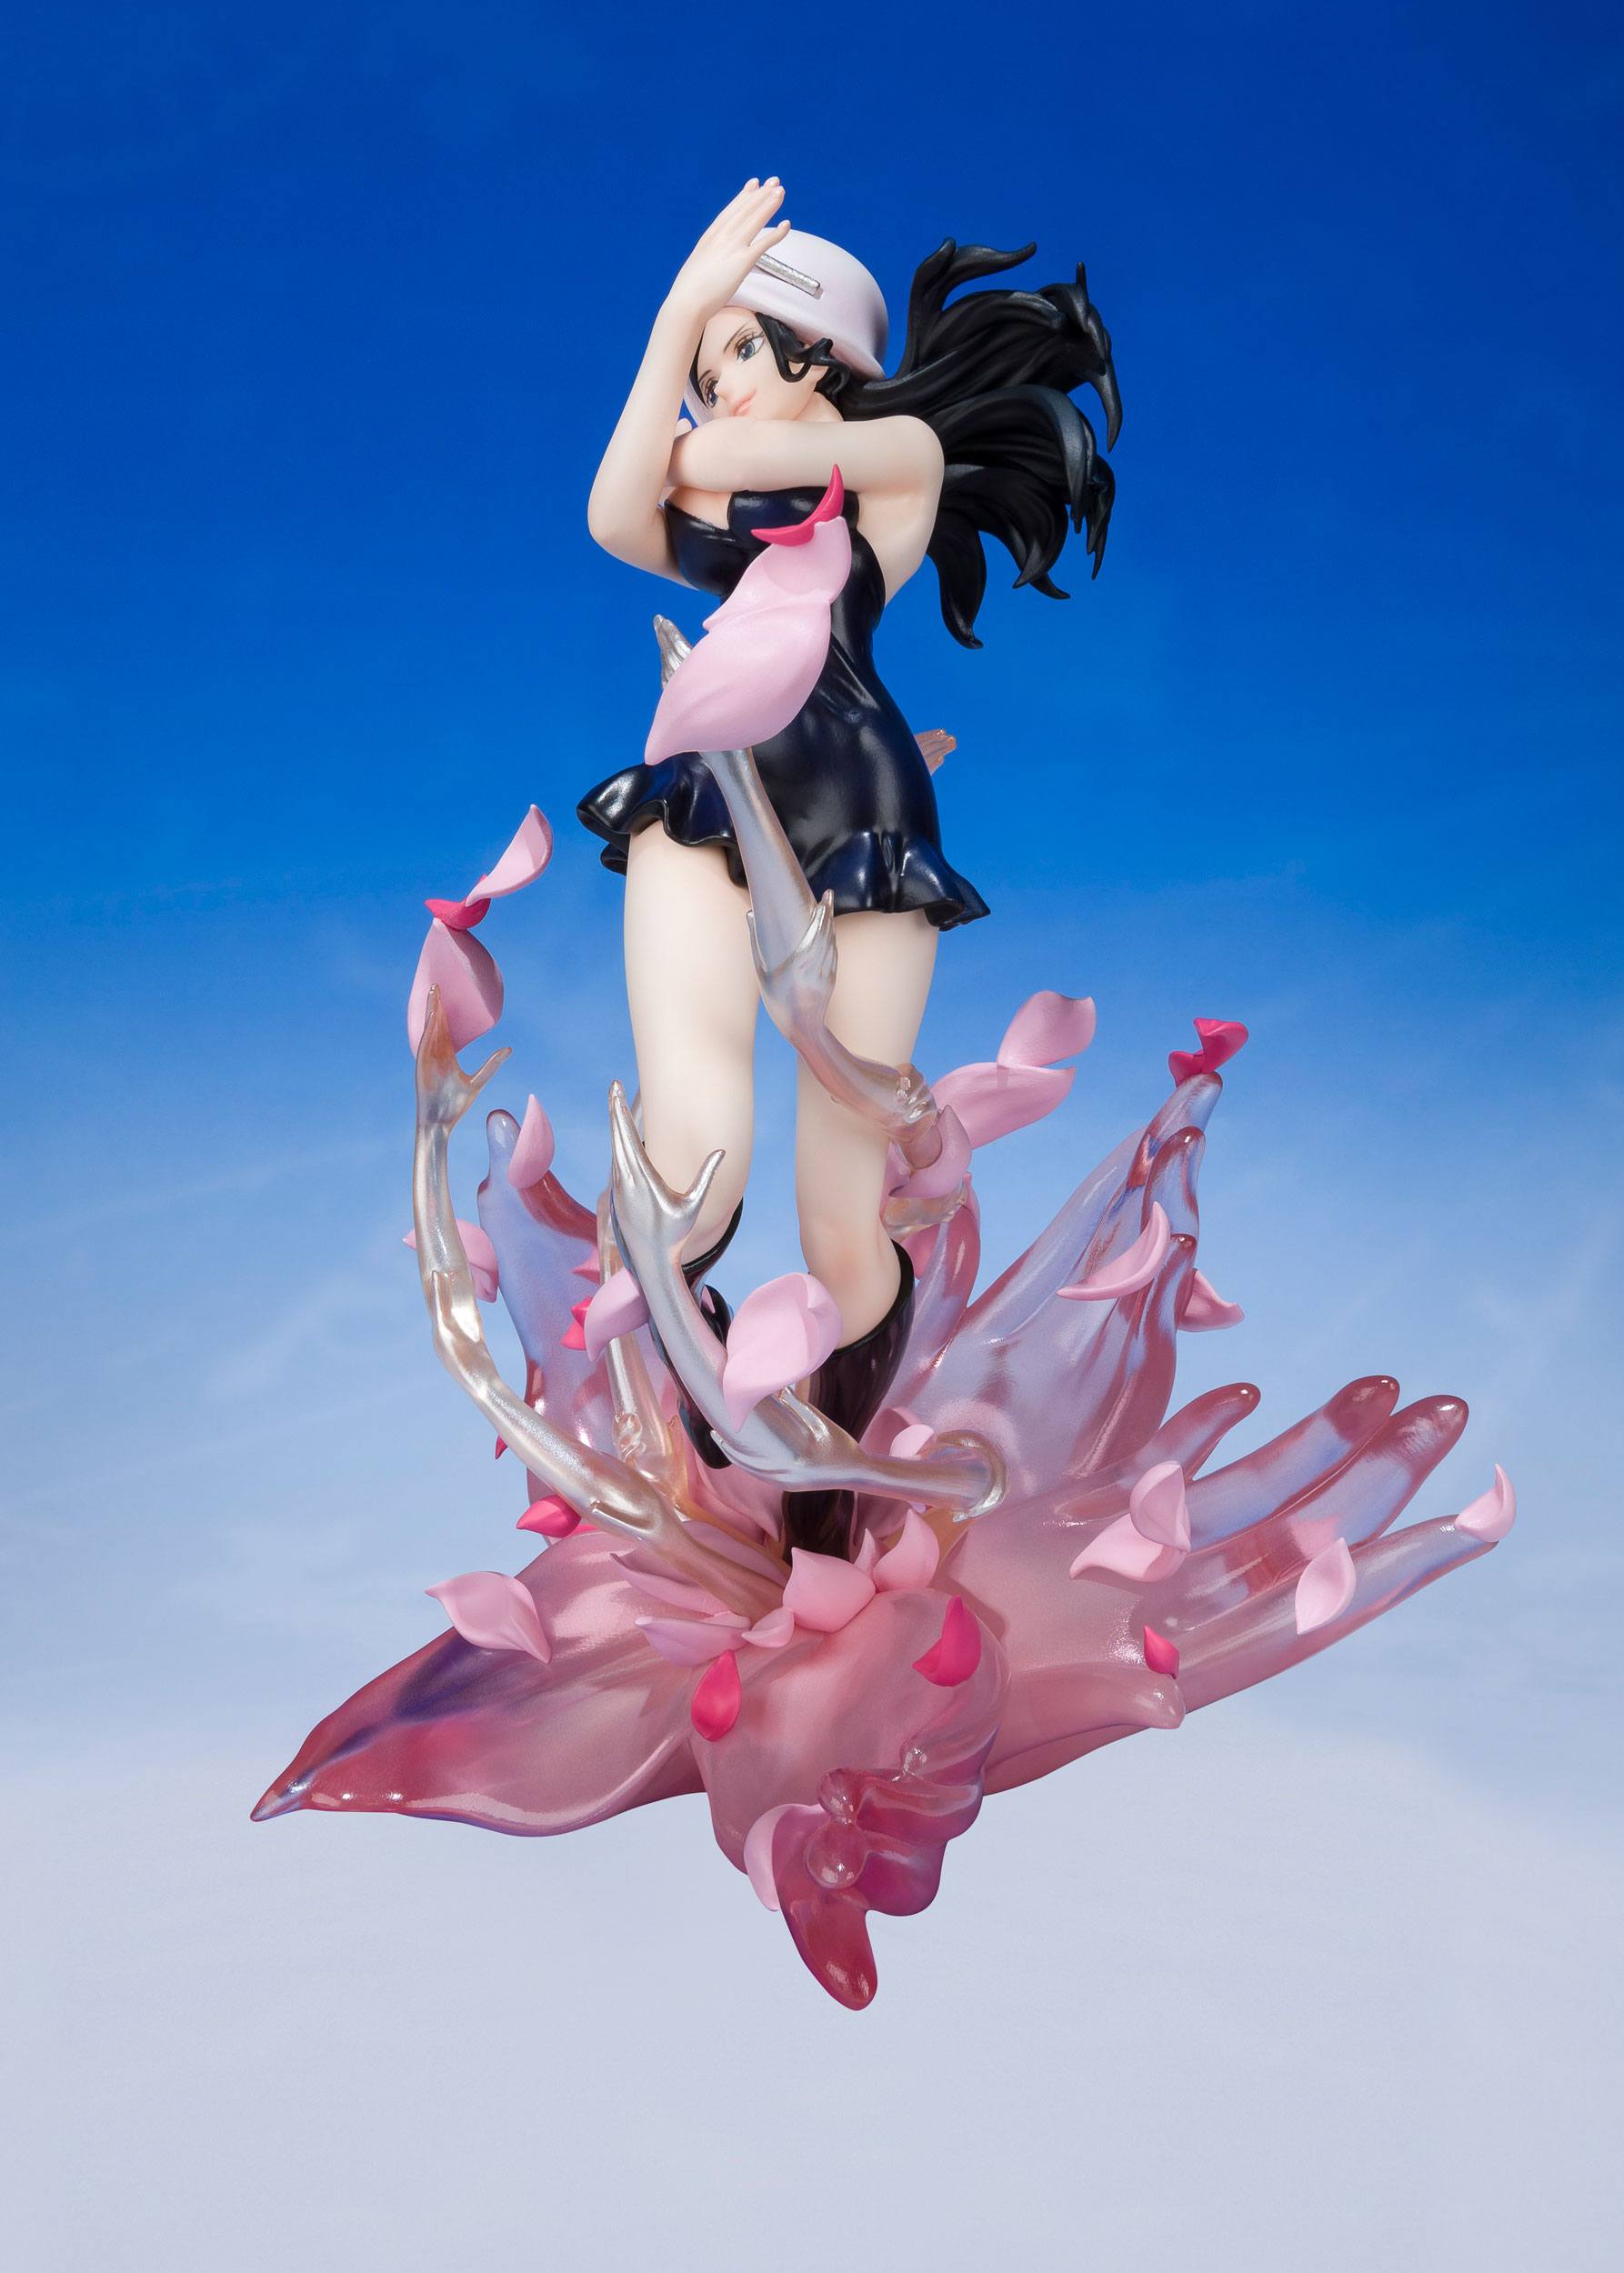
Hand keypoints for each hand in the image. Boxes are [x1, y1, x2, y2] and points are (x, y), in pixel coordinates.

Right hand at [668, 179, 790, 327]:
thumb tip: (712, 263)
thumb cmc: (689, 291)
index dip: (744, 196)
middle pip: (745, 211)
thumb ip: (708, 258)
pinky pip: (763, 244)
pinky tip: (787, 225)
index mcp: (710, 237)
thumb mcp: (698, 265)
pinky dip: (776, 234)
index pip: (730, 211)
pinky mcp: (742, 262)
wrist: (686, 302)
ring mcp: (732, 248)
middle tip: (774, 182)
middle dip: (761, 194)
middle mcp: (721, 237)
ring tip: (781, 191)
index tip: (754, 183)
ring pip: (755, 221)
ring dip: (769, 204)